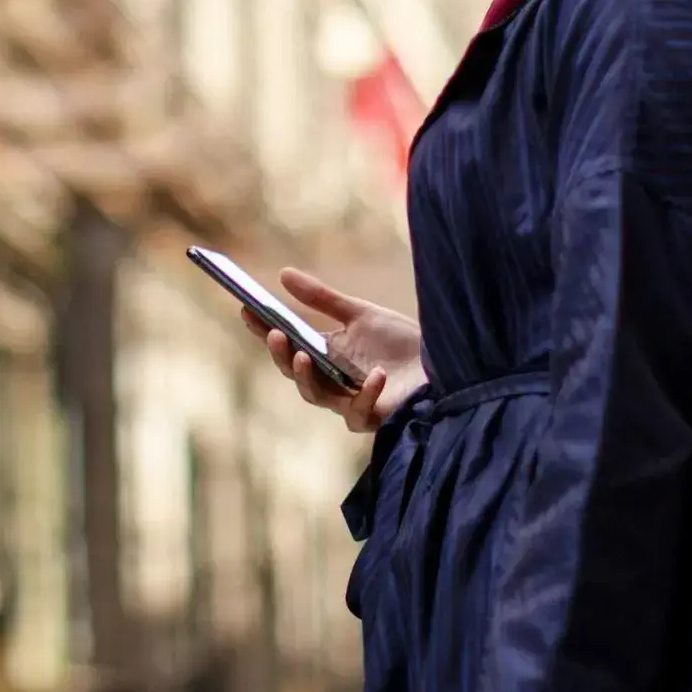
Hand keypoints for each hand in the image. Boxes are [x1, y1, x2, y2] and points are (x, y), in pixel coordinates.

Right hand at [242, 269, 424, 434]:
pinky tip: (375, 375)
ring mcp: (350, 401)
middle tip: (275, 334)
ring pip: (315, 396)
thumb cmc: (401, 343)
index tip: (246, 309)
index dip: (264, 330)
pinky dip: (366, 394)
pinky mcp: (373, 416)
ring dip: (306, 377)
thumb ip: (321, 299)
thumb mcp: (360, 314)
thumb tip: (282, 274)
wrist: (444, 362)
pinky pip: (358, 412)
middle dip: (280, 355)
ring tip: (302, 355)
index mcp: (326, 356)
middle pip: (295, 374)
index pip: (287, 345)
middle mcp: (333, 380)